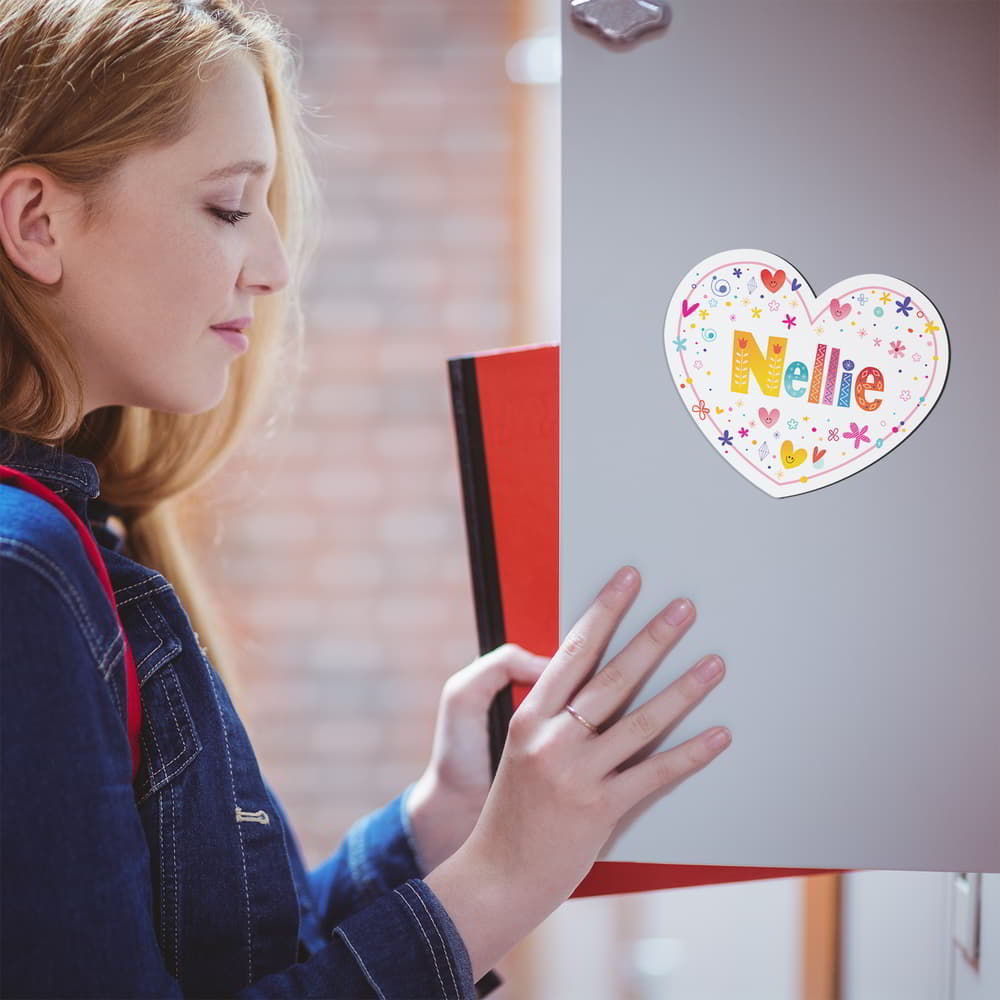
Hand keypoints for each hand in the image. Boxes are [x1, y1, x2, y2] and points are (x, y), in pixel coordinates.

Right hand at [425, 565, 730, 979]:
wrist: (497, 875)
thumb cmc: (514, 812)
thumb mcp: (521, 751)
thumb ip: (553, 717)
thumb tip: (595, 681)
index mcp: (529, 717)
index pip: (573, 651)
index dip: (604, 611)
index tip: (627, 579)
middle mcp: (551, 738)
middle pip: (613, 676)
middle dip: (653, 636)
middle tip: (685, 607)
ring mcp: (576, 774)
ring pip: (641, 720)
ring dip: (684, 688)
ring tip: (715, 662)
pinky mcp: (600, 809)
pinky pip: (655, 774)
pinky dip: (691, 754)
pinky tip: (719, 735)